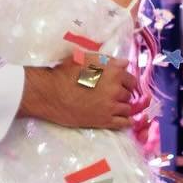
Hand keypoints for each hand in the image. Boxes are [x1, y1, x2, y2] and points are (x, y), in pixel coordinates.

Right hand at [21, 54, 142, 132]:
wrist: (50, 93)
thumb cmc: (65, 73)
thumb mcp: (86, 59)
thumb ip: (108, 60)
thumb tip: (125, 63)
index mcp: (113, 73)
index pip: (131, 80)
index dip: (125, 82)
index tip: (119, 84)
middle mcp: (116, 90)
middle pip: (128, 95)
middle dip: (121, 94)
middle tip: (111, 95)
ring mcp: (111, 107)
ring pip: (127, 109)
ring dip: (122, 107)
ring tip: (112, 106)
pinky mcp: (104, 121)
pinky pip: (123, 123)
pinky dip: (125, 121)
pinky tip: (121, 119)